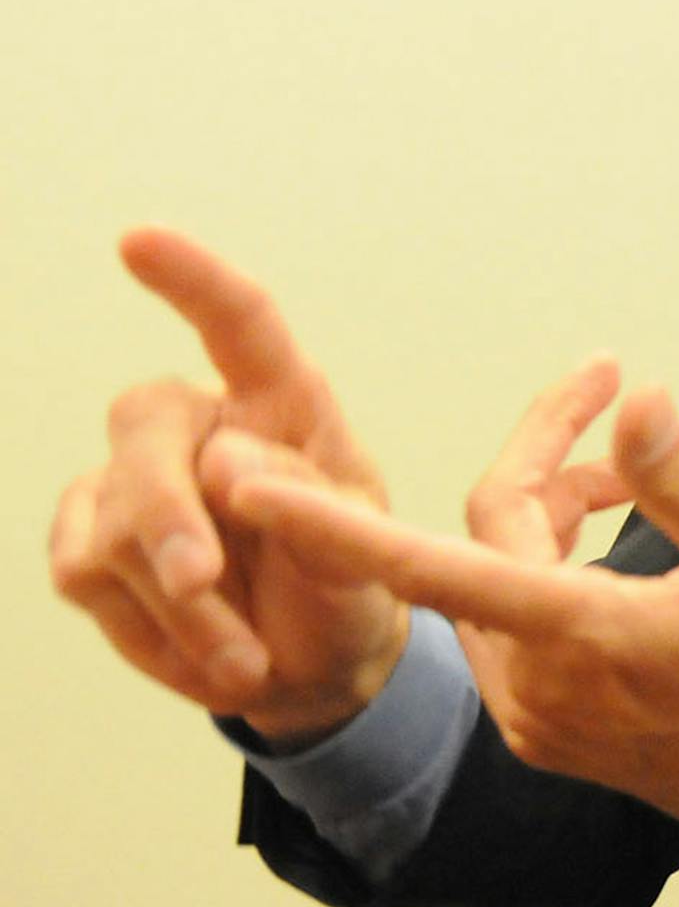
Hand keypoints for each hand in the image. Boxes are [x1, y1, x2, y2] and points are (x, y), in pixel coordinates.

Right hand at [47, 229, 407, 740]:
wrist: (313, 663)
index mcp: (283, 401)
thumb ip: (309, 504)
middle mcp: (199, 424)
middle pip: (144, 427)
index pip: (241, 325)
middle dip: (167, 512)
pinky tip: (204, 660)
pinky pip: (86, 578)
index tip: (140, 241)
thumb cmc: (346, 582)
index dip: (192, 279)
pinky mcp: (87, 541)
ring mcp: (131, 481)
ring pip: (116, 527)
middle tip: (202, 583)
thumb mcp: (365, 550)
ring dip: (182, 611)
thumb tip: (225, 460)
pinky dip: (146, 635)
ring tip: (251, 666)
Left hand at [228, 364, 678, 906]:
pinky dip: (547, 570)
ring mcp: (541, 715)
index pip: (425, 564)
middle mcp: (537, 684)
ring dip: (542, 517)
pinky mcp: (556, 731)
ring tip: (628, 479)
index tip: (243, 482)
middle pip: (484, 539)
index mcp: (578, 638)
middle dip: (538, 459)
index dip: (327, 522)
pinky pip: (517, 625)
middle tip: (611, 389)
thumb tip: (635, 403)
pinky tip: (617, 551)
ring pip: (497, 581)